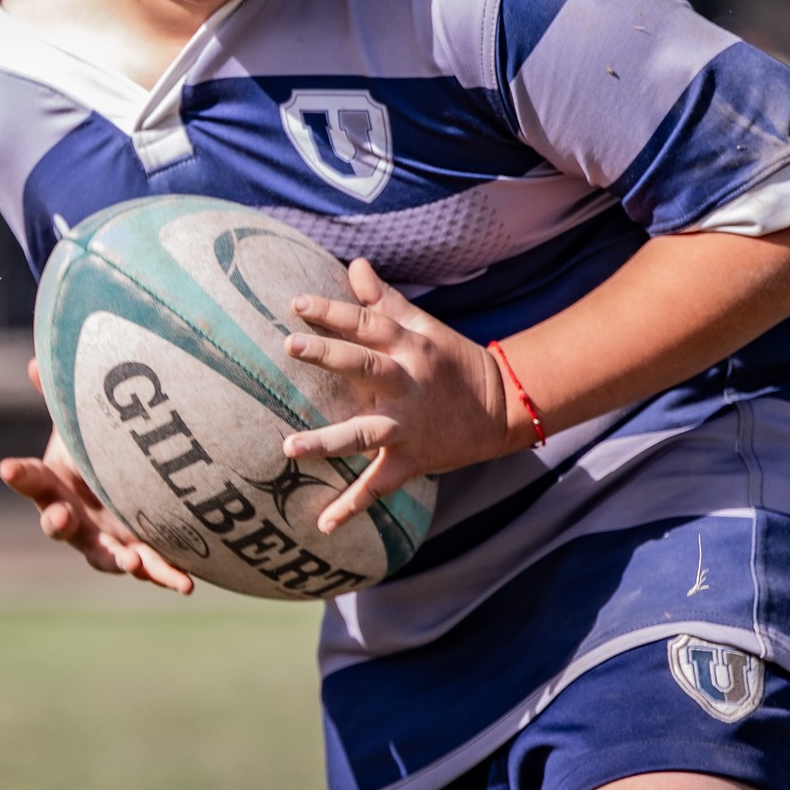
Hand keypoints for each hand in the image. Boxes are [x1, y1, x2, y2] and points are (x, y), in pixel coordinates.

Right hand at [0, 359, 193, 594]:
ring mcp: (106, 541)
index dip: (19, 474)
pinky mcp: (139, 554)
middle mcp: (76, 518)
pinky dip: (166, 575)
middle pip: (58, 524)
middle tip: (62, 517)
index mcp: (56, 484)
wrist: (137, 480)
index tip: (6, 467)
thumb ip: (62, 395)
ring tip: (131, 562)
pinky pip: (151, 568)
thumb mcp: (83, 420)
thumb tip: (35, 359)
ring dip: (117, 560)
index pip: (31, 478)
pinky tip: (186, 583)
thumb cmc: (100, 449)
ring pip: (105, 557)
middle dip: (58, 522)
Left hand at [280, 258, 518, 535]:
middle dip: (329, 355)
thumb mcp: (422, 327)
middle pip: (365, 365)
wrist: (501, 407)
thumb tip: (355, 264)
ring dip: (326, 441)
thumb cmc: (451, 360)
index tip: (297, 303)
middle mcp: (407, 382)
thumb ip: (383, 301)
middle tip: (290, 345)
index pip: (367, 323)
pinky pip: (379, 485)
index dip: (334, 311)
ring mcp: (408, 424)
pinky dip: (352, 506)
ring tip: (288, 448)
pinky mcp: (412, 459)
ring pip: (364, 432)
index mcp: (409, 346)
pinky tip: (323, 524)